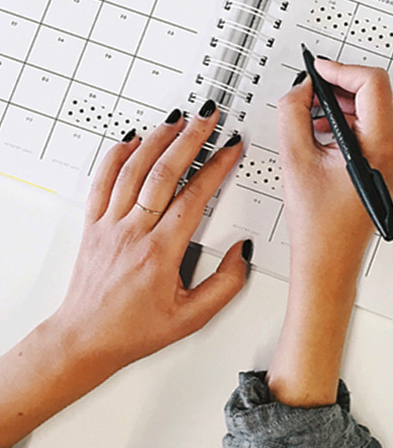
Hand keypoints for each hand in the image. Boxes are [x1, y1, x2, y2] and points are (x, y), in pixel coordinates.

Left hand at [53, 101, 248, 371]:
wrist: (85, 338)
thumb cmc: (134, 329)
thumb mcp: (192, 318)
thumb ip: (225, 284)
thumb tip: (242, 252)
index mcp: (160, 253)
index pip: (194, 196)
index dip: (216, 166)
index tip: (230, 148)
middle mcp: (133, 232)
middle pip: (164, 172)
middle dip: (190, 138)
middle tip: (208, 118)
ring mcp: (109, 224)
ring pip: (133, 169)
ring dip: (157, 139)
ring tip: (177, 120)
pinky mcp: (93, 223)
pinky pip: (102, 180)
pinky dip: (116, 155)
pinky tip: (131, 139)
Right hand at [267, 61, 392, 406]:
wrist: (329, 258)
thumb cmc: (318, 223)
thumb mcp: (294, 159)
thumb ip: (292, 112)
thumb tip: (301, 87)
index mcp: (381, 147)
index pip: (372, 83)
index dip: (341, 70)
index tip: (318, 70)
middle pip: (374, 93)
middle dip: (338, 87)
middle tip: (310, 91)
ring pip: (372, 108)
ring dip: (341, 104)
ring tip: (310, 117)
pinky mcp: (389, 163)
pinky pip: (371, 126)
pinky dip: (346, 121)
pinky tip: (321, 132)